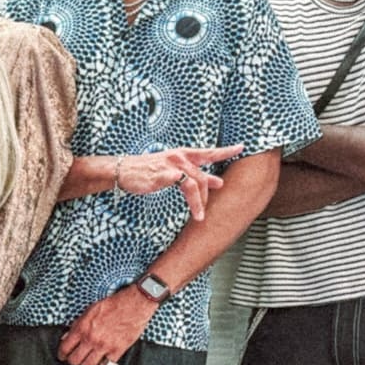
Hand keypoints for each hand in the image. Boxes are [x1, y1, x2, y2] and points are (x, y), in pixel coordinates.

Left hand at [58, 290, 154, 364]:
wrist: (134, 304)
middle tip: (75, 359)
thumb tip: (66, 337)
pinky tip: (103, 361)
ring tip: (89, 360)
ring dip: (87, 364)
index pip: (65, 348)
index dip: (62, 354)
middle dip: (73, 361)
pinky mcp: (117, 350)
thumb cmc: (112, 305)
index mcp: (82, 328)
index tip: (63, 356)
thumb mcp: (89, 311)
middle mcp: (91, 339)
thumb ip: (77, 325)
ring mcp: (104, 346)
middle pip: (74, 361)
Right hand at [116, 146, 244, 220]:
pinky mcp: (163, 174)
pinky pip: (184, 186)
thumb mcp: (173, 171)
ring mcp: (172, 165)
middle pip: (202, 176)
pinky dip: (192, 199)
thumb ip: (195, 176)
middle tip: (204, 211)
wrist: (123, 170)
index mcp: (183, 154)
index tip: (241, 147)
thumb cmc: (146, 171)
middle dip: (207, 194)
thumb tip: (218, 182)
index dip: (225, 150)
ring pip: (195, 183)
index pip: (208, 152)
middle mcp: (179, 157)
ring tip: (200, 216)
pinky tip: (193, 209)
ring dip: (200, 202)